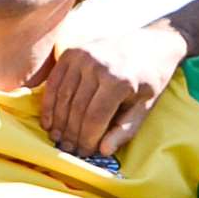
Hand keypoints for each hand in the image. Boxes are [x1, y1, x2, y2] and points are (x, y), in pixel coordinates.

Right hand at [41, 27, 187, 157]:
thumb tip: (103, 151)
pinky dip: (49, 103)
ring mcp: (82, 56)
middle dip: (72, 134)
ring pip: (63, 97)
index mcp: (120, 79)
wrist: (149, 44)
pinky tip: (49, 122)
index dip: (87, 139)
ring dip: (59, 122)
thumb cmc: (148, 80)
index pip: (95, 117)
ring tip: (58, 140)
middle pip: (77, 108)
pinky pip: (54, 82)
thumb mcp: (144, 107)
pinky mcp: (71, 51)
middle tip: (69, 150)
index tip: (85, 153)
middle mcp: (98, 65)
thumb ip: (125, 130)